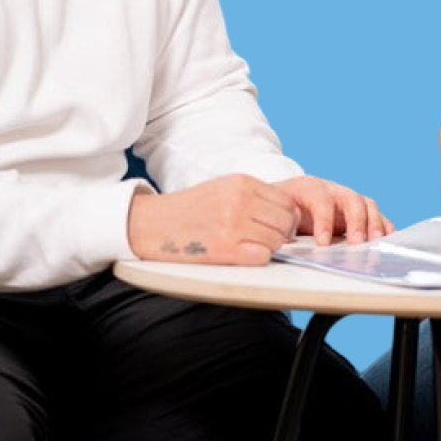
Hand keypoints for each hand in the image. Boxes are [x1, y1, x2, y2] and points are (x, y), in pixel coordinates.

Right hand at [128, 173, 298, 264]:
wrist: (153, 223)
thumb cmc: (188, 209)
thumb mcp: (223, 188)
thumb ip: (252, 196)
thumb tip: (283, 213)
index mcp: (242, 183)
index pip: (287, 201)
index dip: (287, 217)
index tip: (279, 226)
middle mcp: (240, 200)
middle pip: (286, 222)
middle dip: (282, 234)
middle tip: (266, 239)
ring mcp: (234, 224)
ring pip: (277, 240)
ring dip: (269, 247)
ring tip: (249, 246)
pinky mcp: (225, 248)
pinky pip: (263, 256)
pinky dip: (257, 258)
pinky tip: (242, 254)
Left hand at [275, 176, 392, 244]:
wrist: (285, 199)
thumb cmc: (281, 208)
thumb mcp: (275, 213)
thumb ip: (281, 225)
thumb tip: (285, 241)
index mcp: (309, 187)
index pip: (321, 199)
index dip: (324, 220)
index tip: (323, 243)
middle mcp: (332, 189)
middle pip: (351, 198)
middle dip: (356, 221)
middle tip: (356, 244)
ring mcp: (347, 197)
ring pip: (366, 204)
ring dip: (374, 223)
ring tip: (375, 242)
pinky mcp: (357, 209)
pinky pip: (374, 214)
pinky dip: (383, 225)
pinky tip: (387, 238)